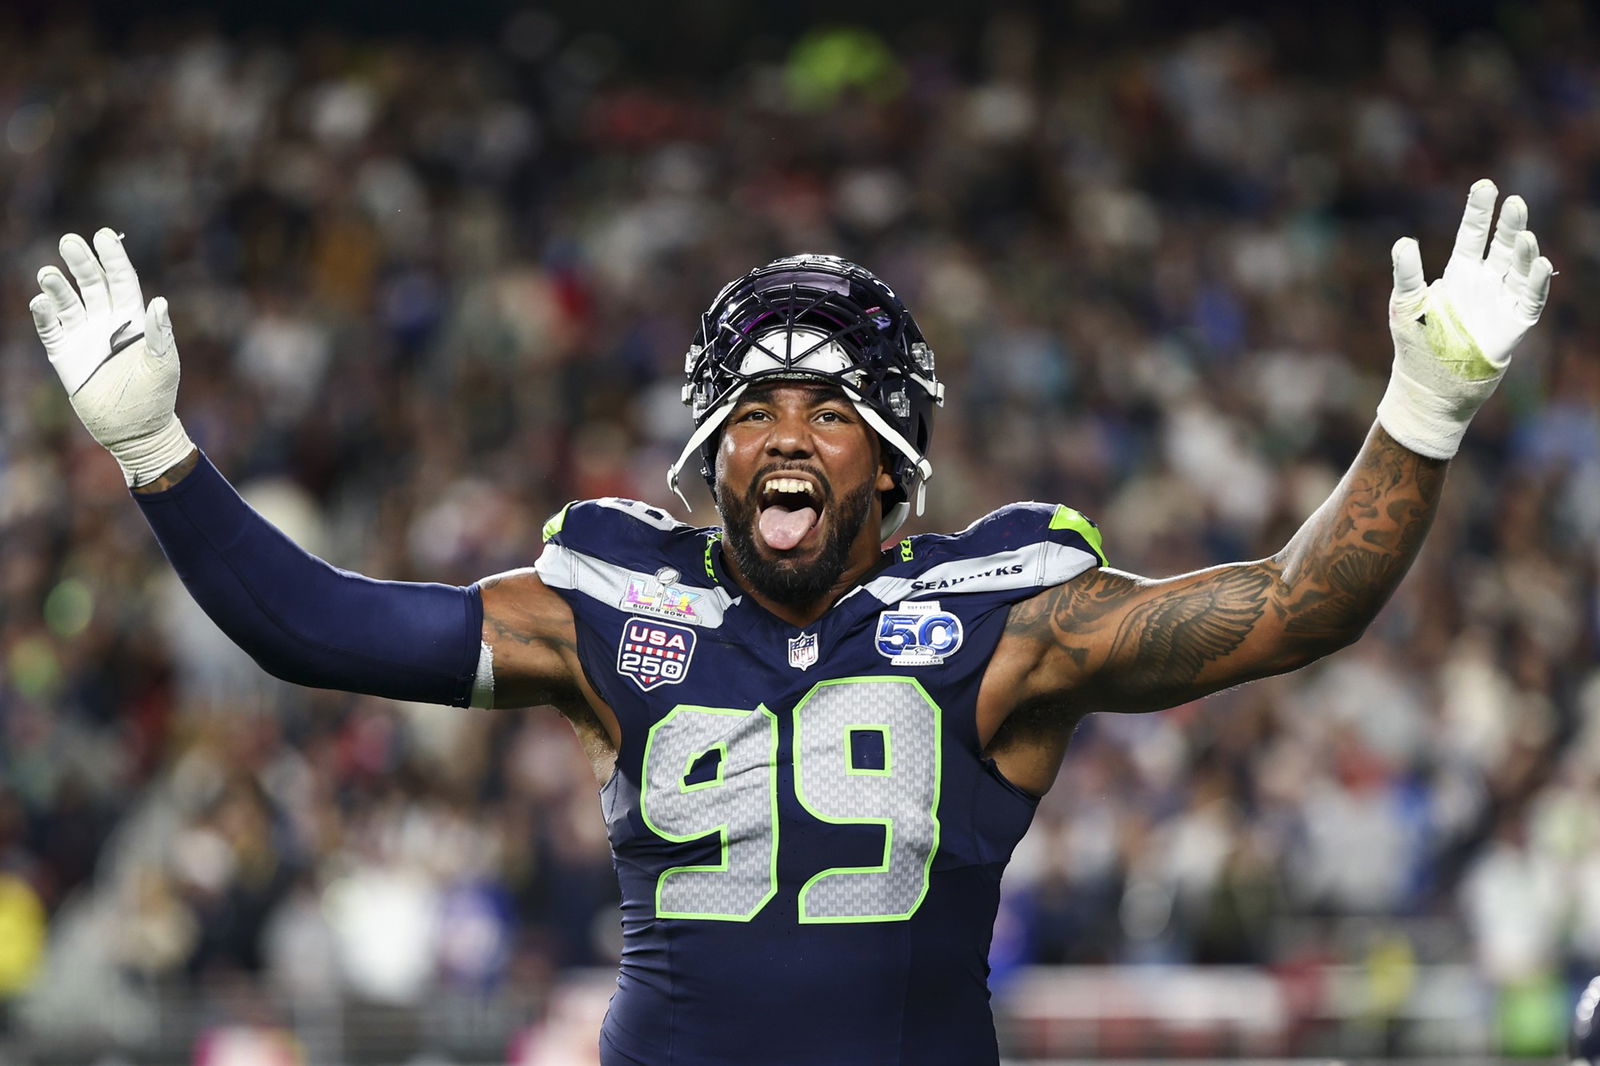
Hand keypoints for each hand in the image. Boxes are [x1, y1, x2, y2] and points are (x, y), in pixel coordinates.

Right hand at [30, 229, 193, 486]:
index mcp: (133, 319)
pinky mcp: (64, 355)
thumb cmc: (156, 396)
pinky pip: (50, 329)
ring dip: (57, 286)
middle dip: (81, 263)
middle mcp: (106, 322)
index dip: (113, 258)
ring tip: (48, 273)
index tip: (103, 235)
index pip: (121, 281)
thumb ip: (160, 333)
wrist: (135, 430)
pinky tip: (40, 301)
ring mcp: (83, 337)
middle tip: (70, 243)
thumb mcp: (163, 364)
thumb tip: (160, 301)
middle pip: (91, 284)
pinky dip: (44, 314)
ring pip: (67, 302)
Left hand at [1376, 179, 1553, 458]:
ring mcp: (1500, 302)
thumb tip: (1403, 240)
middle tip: (1513, 201)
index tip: (1486, 185)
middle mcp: (1483, 283)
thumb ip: (1406, 274)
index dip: (1479, 211)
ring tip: (1523, 235)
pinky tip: (1541, 263)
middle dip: (1508, 224)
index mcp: (1458, 274)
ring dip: (1524, 251)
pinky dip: (1537, 282)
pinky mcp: (1513, 325)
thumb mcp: (1405, 305)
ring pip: (1519, 269)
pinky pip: (1530, 300)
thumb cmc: (1414, 346)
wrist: (1430, 388)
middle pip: (1501, 246)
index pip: (1472, 235)